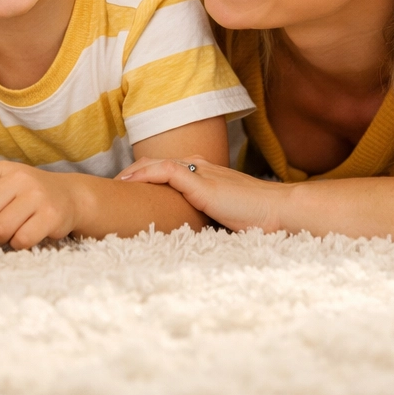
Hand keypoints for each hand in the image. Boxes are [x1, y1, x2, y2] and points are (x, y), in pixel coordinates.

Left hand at [0, 163, 81, 249]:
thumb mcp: (4, 180)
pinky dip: (17, 244)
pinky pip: (21, 239)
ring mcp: (37, 196)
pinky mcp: (51, 216)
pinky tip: (21, 237)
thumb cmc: (27, 193)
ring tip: (6, 233)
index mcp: (4, 168)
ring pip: (0, 229)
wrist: (68, 197)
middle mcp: (21, 178)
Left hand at [118, 155, 285, 231]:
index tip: (128, 189)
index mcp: (207, 174)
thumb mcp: (225, 214)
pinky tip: (129, 184)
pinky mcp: (202, 183)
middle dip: (134, 172)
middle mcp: (202, 167)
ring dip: (133, 172)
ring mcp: (202, 173)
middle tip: (115, 186)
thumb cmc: (257, 218)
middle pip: (158, 162)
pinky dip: (145, 175)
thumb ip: (208, 215)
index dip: (147, 174)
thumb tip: (190, 232)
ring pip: (158, 163)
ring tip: (115, 184)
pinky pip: (166, 171)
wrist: (278, 211)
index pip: (170, 167)